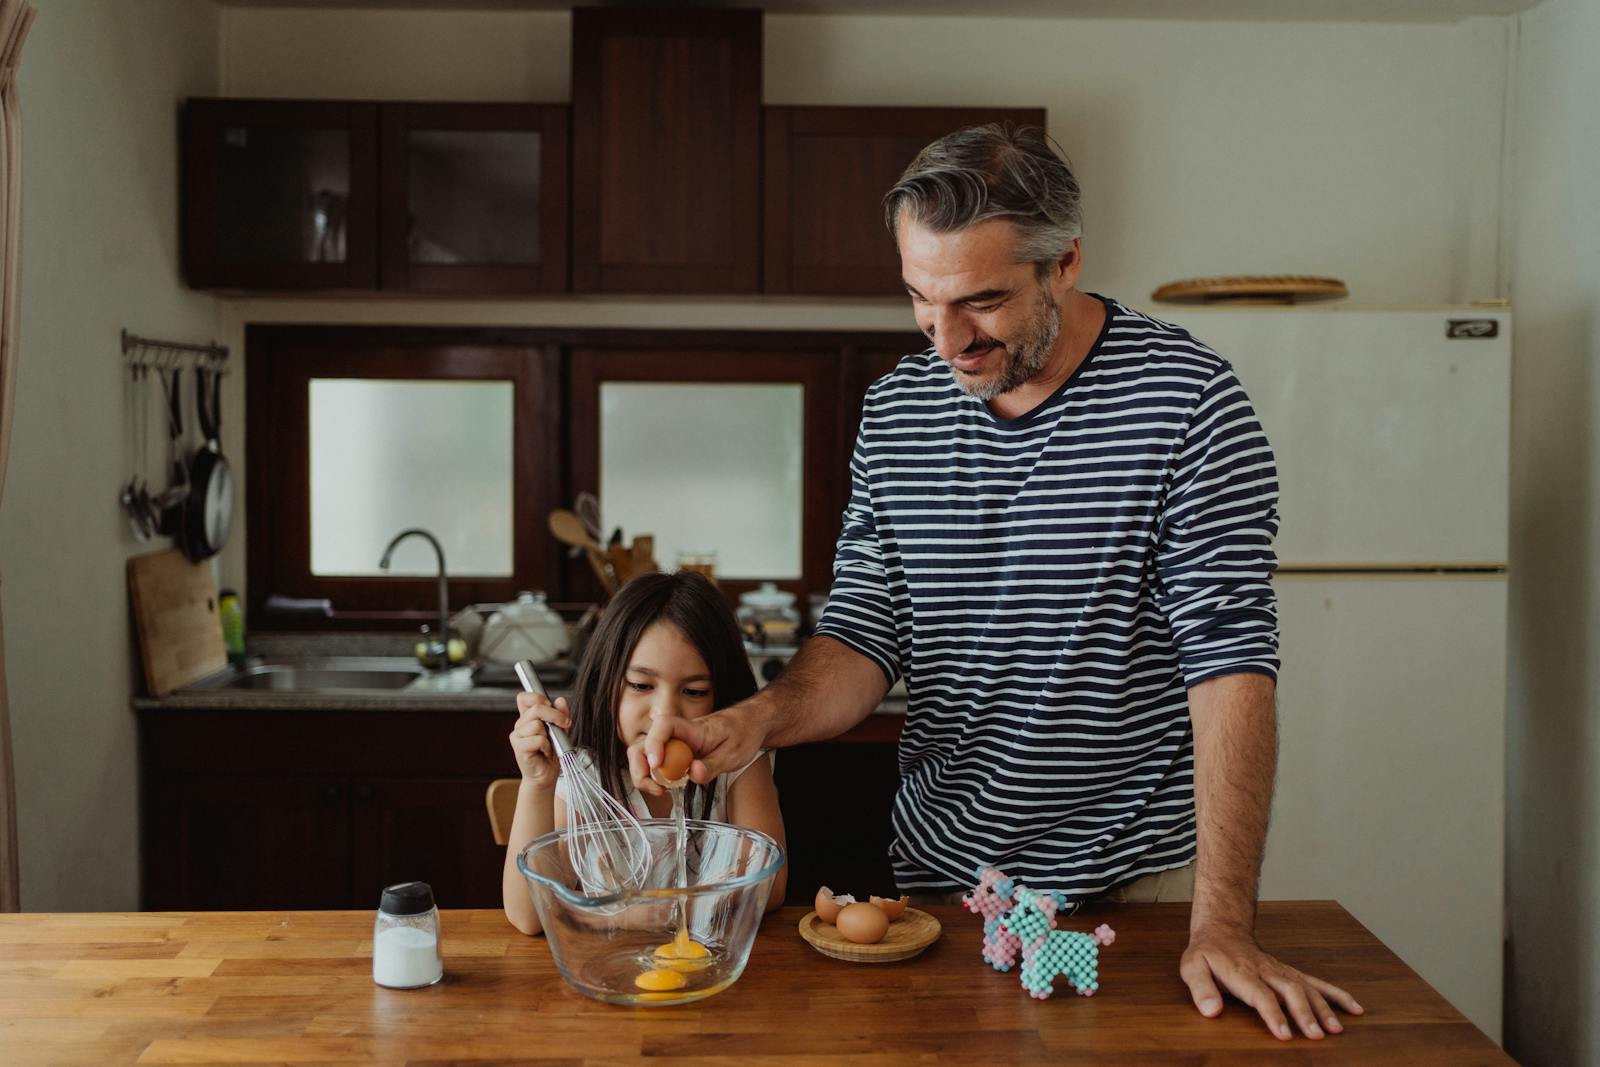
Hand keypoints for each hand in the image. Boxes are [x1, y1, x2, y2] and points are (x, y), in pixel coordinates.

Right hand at [509, 692, 570, 789]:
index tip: (550, 705)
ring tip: (549, 745)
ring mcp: (518, 736)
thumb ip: (560, 714)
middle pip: (536, 708)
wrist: (546, 775)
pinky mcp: (519, 748)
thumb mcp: (560, 730)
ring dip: (550, 736)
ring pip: (537, 724)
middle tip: (564, 724)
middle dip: (555, 715)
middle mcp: (520, 725)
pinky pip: (537, 739)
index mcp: (528, 718)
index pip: (524, 698)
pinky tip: (545, 752)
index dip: (537, 697)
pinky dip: (546, 746)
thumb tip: (560, 700)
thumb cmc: (551, 753)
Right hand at [631, 702, 767, 797]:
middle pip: (644, 743)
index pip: (664, 726)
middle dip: (640, 768)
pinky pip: (656, 763)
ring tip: (661, 790)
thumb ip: (713, 765)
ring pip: (644, 754)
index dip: (654, 744)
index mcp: (692, 728)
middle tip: (657, 788)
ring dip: (645, 774)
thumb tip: (693, 774)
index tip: (656, 765)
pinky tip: (668, 785)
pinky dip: (655, 777)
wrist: (749, 723)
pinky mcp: (675, 753)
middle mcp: (678, 734)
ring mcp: (674, 744)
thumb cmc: (741, 733)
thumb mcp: (734, 753)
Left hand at [1181, 924, 1362, 1039]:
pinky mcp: (1290, 973)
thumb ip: (1200, 989)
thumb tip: (1210, 1010)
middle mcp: (1266, 971)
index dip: (1273, 1014)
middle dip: (1304, 1013)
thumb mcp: (1192, 967)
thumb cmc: (1207, 953)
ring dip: (1323, 1008)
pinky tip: (1354, 1008)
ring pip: (1306, 987)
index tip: (1285, 1034)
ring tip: (1336, 1029)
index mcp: (1242, 972)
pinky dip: (1336, 995)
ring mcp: (1281, 971)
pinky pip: (1316, 982)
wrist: (1222, 930)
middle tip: (1316, 1036)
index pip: (1261, 995)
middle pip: (1289, 991)